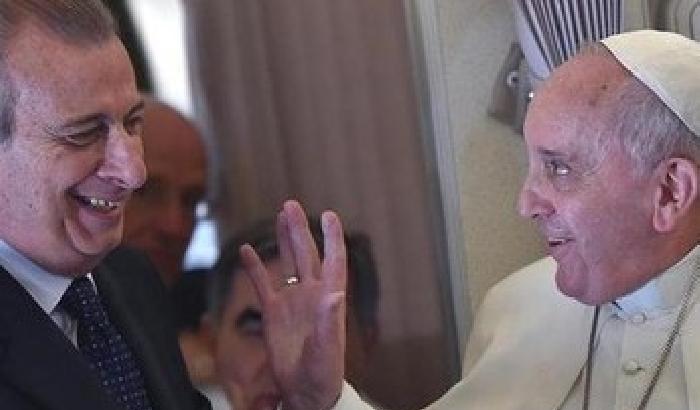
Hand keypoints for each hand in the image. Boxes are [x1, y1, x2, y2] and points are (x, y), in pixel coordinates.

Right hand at [241, 200, 346, 409]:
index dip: (332, 237)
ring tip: (280, 214)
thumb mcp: (327, 348)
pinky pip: (262, 285)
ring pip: (287, 263)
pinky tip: (246, 250)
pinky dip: (254, 268)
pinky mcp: (273, 313)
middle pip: (307, 254)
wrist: (305, 392)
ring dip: (284, 239)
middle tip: (291, 204)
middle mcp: (312, 294)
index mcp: (329, 298)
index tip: (329, 214)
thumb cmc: (324, 374)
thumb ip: (329, 321)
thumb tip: (336, 293)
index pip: (334, 260)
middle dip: (300, 229)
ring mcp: (292, 302)